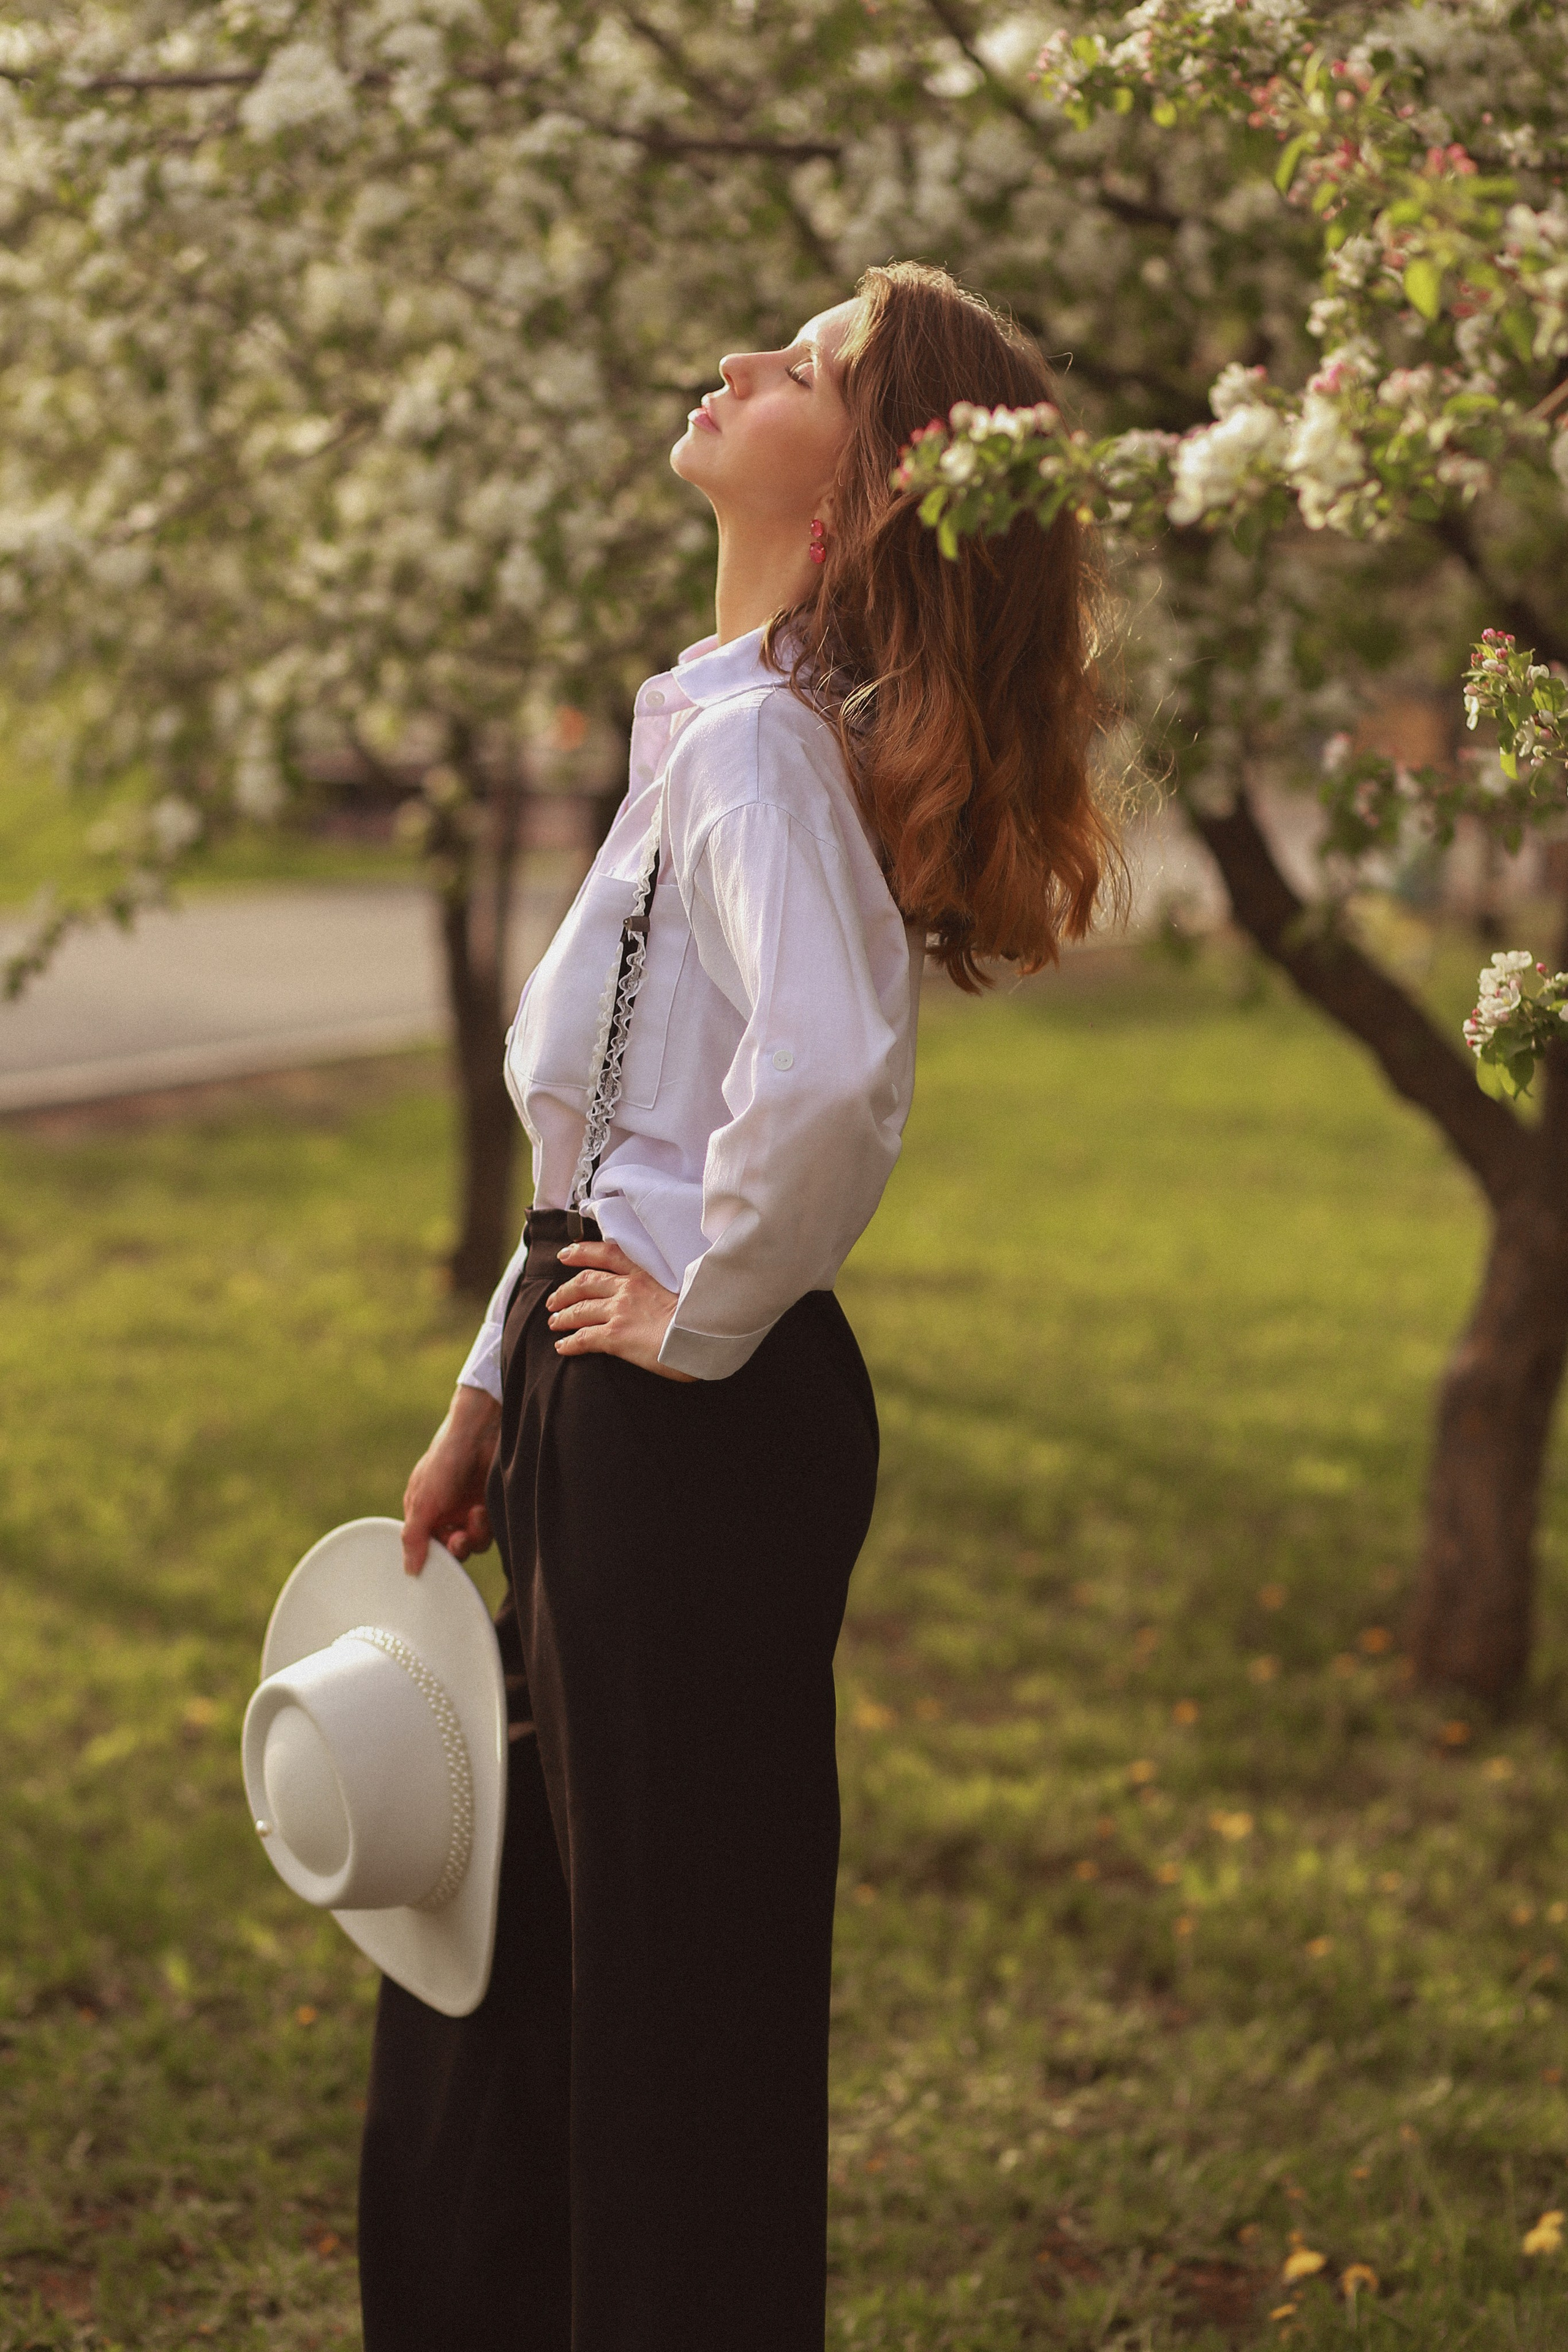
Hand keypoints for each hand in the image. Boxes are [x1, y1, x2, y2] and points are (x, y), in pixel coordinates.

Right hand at [401, 1384, 502, 1574]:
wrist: (481, 1432)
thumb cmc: (445, 1461)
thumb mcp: (423, 1501)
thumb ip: (414, 1537)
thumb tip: (409, 1570)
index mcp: (424, 1511)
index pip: (427, 1546)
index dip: (433, 1556)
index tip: (439, 1562)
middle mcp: (447, 1513)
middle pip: (453, 1549)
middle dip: (457, 1547)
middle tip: (459, 1539)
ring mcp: (470, 1508)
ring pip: (475, 1542)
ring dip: (474, 1535)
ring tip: (476, 1514)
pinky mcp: (492, 1505)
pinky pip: (492, 1531)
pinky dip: (487, 1526)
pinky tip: (482, 1510)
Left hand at [548, 1237, 694, 1381]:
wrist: (703, 1336)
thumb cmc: (701, 1315)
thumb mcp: (683, 1287)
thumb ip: (663, 1285)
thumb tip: (659, 1292)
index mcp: (644, 1274)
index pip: (607, 1254)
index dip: (583, 1252)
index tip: (567, 1253)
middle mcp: (627, 1288)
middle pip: (586, 1282)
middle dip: (565, 1290)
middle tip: (554, 1299)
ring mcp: (619, 1311)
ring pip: (580, 1310)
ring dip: (563, 1317)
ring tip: (554, 1323)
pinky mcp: (615, 1336)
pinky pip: (584, 1338)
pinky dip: (570, 1343)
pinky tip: (563, 1348)